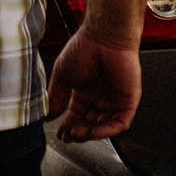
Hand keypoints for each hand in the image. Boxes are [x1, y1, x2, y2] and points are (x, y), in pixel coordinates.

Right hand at [45, 27, 142, 141]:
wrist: (104, 39)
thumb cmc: (84, 48)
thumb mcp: (62, 75)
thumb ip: (56, 97)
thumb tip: (47, 114)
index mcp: (83, 91)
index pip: (76, 115)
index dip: (68, 126)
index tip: (60, 134)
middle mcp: (99, 97)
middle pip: (89, 123)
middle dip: (78, 132)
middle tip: (68, 136)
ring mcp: (114, 100)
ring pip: (104, 126)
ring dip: (91, 134)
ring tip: (77, 134)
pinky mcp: (128, 102)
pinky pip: (119, 123)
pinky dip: (107, 131)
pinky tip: (94, 131)